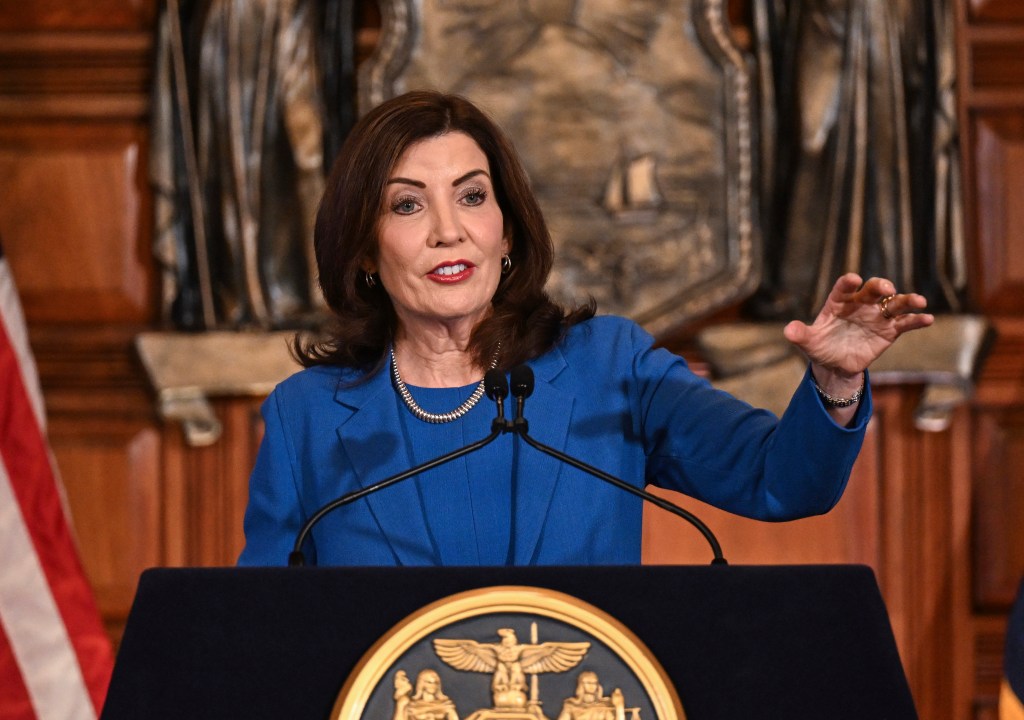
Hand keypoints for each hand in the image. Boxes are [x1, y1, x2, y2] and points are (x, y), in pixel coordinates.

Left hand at [783, 273, 933, 382]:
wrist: (835, 365)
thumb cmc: (821, 347)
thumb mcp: (808, 343)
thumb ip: (800, 334)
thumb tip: (788, 331)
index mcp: (839, 302)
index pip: (843, 288)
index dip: (847, 283)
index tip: (852, 279)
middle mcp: (860, 304)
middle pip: (873, 290)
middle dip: (880, 286)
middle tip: (886, 288)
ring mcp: (877, 316)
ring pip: (894, 303)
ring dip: (907, 300)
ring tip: (919, 301)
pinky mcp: (889, 331)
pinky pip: (905, 323)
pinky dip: (917, 320)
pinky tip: (928, 318)